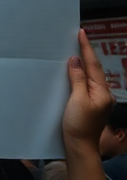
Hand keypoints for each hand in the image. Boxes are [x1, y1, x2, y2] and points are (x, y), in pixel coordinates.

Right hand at [63, 28, 113, 147]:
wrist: (81, 147)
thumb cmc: (78, 125)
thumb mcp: (77, 99)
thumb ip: (78, 79)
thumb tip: (76, 60)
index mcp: (102, 91)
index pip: (93, 64)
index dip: (86, 48)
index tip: (82, 32)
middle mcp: (104, 94)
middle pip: (94, 69)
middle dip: (86, 53)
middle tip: (78, 37)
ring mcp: (99, 100)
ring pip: (91, 77)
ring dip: (84, 64)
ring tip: (76, 51)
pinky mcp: (92, 105)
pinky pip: (87, 85)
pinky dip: (81, 76)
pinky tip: (75, 73)